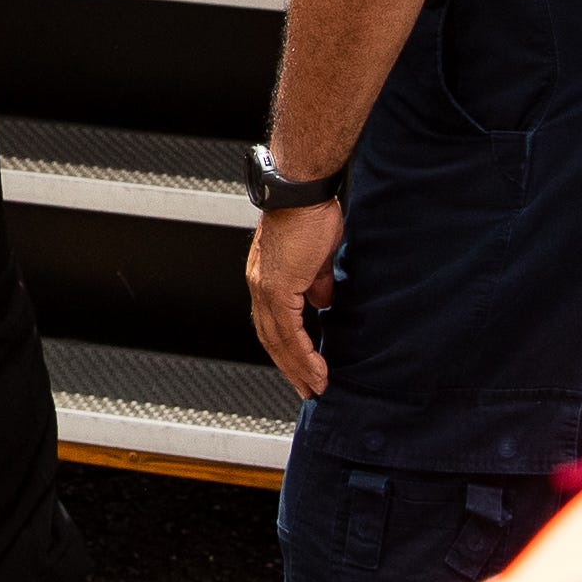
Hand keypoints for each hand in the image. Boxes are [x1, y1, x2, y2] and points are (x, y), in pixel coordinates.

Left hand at [248, 196, 339, 399]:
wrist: (303, 192)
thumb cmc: (311, 213)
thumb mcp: (317, 256)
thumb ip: (315, 283)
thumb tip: (322, 303)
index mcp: (266, 278)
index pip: (273, 324)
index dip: (287, 349)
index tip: (302, 369)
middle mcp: (259, 286)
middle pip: (271, 339)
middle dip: (290, 367)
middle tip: (307, 390)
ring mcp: (266, 288)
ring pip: (278, 341)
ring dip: (297, 368)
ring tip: (314, 388)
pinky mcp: (278, 288)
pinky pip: (289, 332)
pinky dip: (302, 354)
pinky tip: (315, 371)